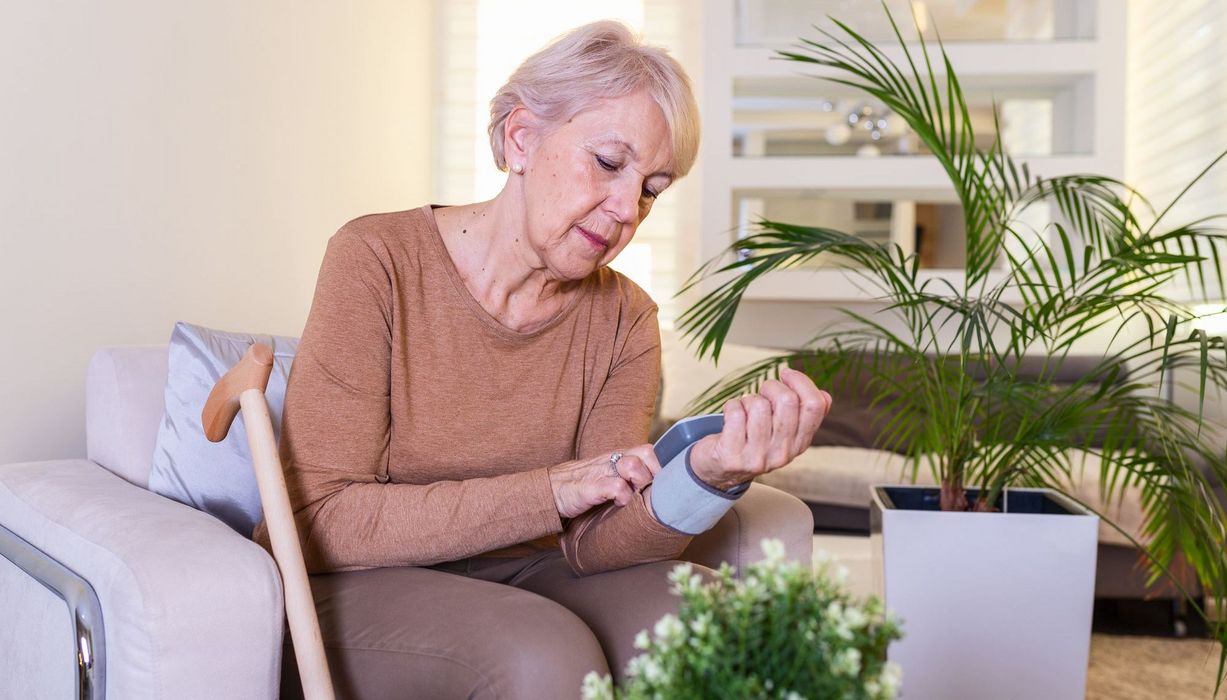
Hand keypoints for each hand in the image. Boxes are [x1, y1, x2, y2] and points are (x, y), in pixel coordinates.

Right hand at [546, 444, 661, 517]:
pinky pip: (615, 487)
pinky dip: (623, 496)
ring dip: (639, 483)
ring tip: (635, 497)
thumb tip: (655, 491)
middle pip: (645, 453)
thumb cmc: (582, 486)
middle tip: (649, 493)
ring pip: (633, 466)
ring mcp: (600, 472)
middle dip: (653, 474)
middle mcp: (611, 460)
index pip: (649, 452)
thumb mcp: (608, 477)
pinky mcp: (589, 488)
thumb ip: (628, 478)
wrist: (549, 491)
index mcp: (618, 457)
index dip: (659, 468)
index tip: (661, 487)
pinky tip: (619, 504)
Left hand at [689, 367, 830, 490]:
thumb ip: (803, 416)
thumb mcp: (784, 433)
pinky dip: (731, 405)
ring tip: (745, 409)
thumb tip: (824, 396)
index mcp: (800, 443)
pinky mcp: (732, 455)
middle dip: (771, 386)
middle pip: (787, 401)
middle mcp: (783, 453)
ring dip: (748, 399)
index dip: (802, 381)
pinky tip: (731, 416)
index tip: (786, 374)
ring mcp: (757, 457)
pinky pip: (735, 412)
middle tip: (762, 392)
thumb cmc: (753, 442)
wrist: (720, 471)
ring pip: (758, 405)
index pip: (815, 405)